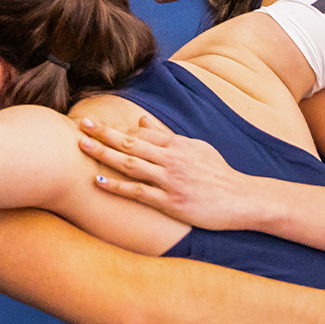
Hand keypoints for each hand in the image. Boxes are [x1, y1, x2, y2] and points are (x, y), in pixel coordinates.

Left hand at [80, 115, 263, 230]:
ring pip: (131, 164)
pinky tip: (99, 181)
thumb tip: (140, 121)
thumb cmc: (218, 174)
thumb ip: (166, 135)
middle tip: (80, 125)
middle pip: (131, 143)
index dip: (114, 126)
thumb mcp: (195, 147)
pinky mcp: (172, 203)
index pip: (140, 132)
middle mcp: (172, 159)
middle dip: (104, 133)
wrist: (244, 200)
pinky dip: (118, 186)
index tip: (92, 121)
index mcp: (177, 145)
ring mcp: (171, 181)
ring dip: (105, 154)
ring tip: (82, 145)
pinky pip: (139, 192)